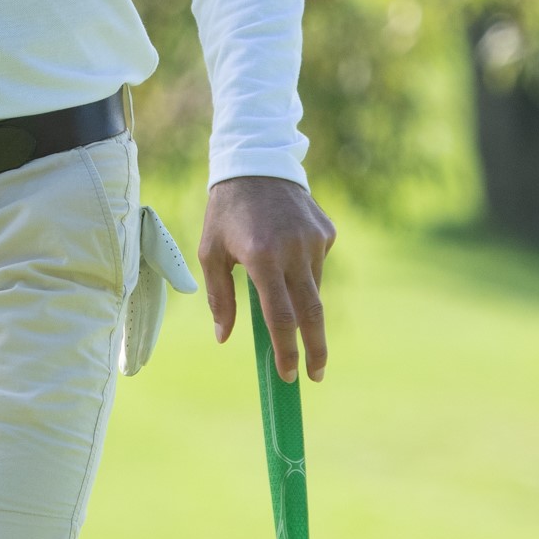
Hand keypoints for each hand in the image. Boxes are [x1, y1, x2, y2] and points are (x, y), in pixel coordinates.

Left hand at [200, 174, 336, 381]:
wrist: (257, 162)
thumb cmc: (226, 212)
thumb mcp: (210, 252)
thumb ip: (219, 297)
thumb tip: (224, 337)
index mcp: (262, 257)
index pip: (280, 317)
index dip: (287, 351)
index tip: (289, 375)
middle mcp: (294, 250)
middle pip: (312, 313)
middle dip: (316, 350)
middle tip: (315, 375)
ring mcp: (315, 240)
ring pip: (314, 289)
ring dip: (301, 302)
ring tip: (280, 285)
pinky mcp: (327, 231)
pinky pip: (318, 265)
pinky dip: (304, 272)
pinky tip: (286, 252)